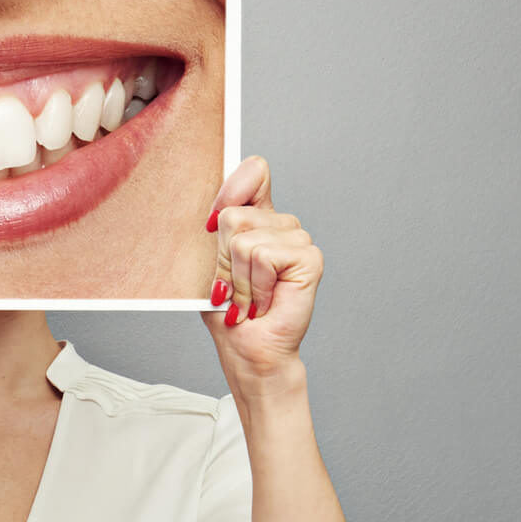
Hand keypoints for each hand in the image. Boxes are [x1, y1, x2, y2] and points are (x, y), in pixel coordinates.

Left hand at [203, 155, 323, 385]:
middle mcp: (281, 224)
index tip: (211, 223)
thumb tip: (217, 212)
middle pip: (235, 213)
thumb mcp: (211, 266)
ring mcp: (298, 239)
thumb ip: (217, 234)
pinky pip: (263, 256)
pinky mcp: (309, 258)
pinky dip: (255, 286)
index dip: (232, 188)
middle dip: (224, 259)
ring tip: (249, 299)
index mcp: (259, 219)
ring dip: (238, 280)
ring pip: (245, 240)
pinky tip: (264, 303)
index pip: (255, 172)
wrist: (248, 349)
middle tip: (234, 288)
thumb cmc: (229, 313)